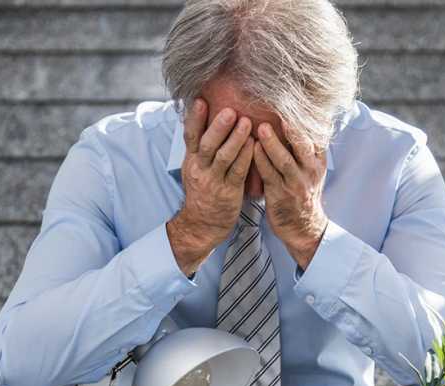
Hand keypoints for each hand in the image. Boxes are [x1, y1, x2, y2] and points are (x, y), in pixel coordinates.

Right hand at [167, 98, 254, 275]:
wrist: (201, 225)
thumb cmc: (202, 192)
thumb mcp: (194, 169)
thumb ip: (200, 148)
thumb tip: (204, 120)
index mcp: (191, 161)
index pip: (189, 136)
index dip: (194, 118)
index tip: (200, 100)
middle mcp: (199, 169)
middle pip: (207, 144)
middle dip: (218, 127)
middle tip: (229, 110)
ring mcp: (213, 181)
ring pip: (223, 157)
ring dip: (236, 139)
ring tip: (246, 122)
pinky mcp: (228, 192)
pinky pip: (238, 172)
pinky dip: (246, 157)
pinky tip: (254, 145)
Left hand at [252, 123, 328, 269]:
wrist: (303, 228)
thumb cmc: (303, 193)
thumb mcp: (313, 170)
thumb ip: (308, 147)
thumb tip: (308, 118)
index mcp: (318, 161)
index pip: (316, 135)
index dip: (306, 118)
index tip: (296, 101)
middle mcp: (310, 171)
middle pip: (302, 145)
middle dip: (291, 128)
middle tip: (280, 110)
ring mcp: (296, 184)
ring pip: (284, 160)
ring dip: (272, 143)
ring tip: (261, 127)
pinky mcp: (280, 195)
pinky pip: (269, 175)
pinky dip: (260, 161)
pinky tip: (251, 148)